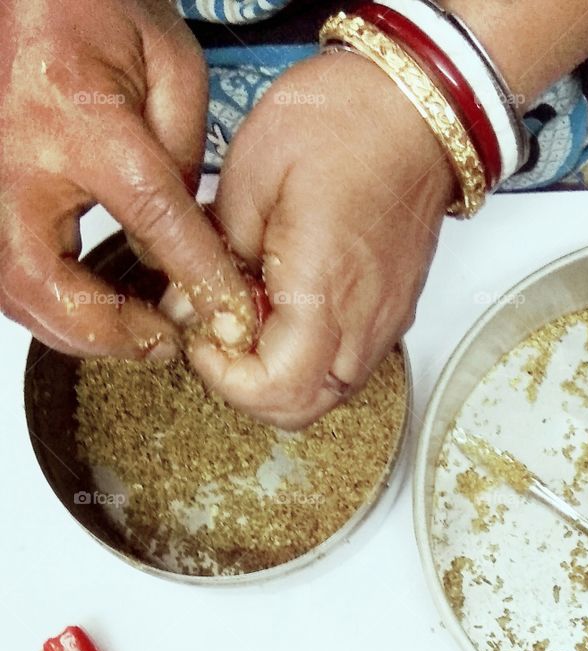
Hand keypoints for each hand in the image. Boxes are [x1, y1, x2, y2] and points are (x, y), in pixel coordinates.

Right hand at [0, 0, 252, 358]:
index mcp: (77, 113)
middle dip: (106, 330)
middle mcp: (17, 156)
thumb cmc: (94, 10)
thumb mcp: (168, 63)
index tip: (230, 311)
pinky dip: (54, 307)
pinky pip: (9, 276)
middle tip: (162, 346)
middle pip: (44, 281)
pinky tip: (100, 311)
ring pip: (16, 291)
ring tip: (137, 336)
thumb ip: (186, 154)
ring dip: (78, 329)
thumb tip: (191, 239)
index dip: (197, 273)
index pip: (150, 214)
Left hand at [173, 51, 453, 428]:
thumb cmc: (343, 123)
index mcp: (324, 289)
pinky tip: (286, 310)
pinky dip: (307, 360)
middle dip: (247, 388)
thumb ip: (216, 251)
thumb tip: (192, 306)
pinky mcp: (390, 314)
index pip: (274, 389)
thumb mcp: (251, 173)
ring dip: (278, 377)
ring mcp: (383, 323)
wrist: (415, 107)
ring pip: (324, 395)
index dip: (225, 380)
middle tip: (219, 337)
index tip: (203, 336)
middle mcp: (362, 321)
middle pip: (300, 408)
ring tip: (251, 319)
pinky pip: (344, 366)